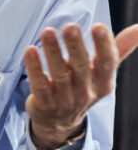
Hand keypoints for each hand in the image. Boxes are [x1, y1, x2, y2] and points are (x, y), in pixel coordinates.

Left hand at [24, 23, 137, 149]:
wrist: (59, 123)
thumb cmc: (83, 87)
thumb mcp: (102, 72)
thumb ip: (118, 48)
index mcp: (103, 82)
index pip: (107, 62)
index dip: (104, 45)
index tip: (99, 26)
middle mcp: (86, 92)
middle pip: (81, 67)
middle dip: (76, 46)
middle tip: (70, 26)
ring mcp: (65, 100)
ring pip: (59, 74)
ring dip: (53, 52)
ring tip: (47, 32)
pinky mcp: (45, 104)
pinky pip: (39, 85)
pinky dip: (35, 68)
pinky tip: (30, 50)